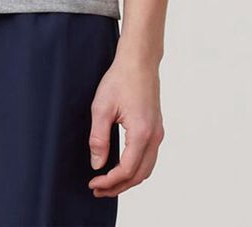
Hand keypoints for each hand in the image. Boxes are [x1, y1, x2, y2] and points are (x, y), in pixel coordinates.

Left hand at [88, 55, 164, 196]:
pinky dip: (136, 169)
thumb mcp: (101, 107)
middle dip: (119, 187)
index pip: (126, 170)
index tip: (93, 183)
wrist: (139, 61)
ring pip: (147, 169)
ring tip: (108, 183)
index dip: (109, 182)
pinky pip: (149, 157)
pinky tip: (122, 167)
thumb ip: (99, 138)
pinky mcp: (156, 128)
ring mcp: (158, 133)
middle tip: (98, 189)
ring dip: (128, 180)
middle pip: (139, 175)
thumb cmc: (120, 79)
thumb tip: (97, 164)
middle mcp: (154, 137)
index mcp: (141, 133)